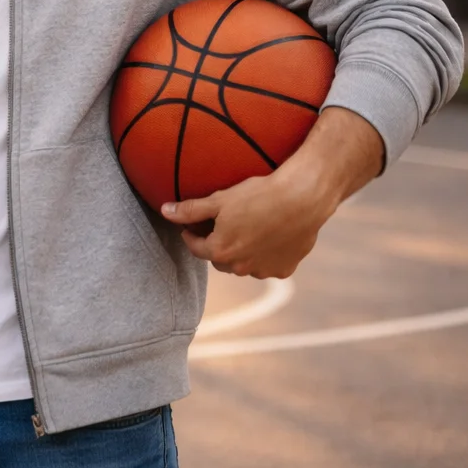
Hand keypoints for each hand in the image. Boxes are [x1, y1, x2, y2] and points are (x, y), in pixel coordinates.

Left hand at [159, 107, 383, 278]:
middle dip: (216, 246)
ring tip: (246, 231)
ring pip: (245, 264)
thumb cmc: (258, 196)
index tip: (191, 226)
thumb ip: (190, 209)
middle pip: (220, 259)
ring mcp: (264, 270)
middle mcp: (241, 267)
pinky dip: (265, 255)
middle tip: (219, 227)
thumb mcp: (219, 199)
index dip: (191, 235)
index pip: (196, 247)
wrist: (303, 199)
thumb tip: (165, 210)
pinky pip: (269, 264)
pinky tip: (269, 236)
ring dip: (241, 253)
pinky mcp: (285, 269)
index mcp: (220, 251)